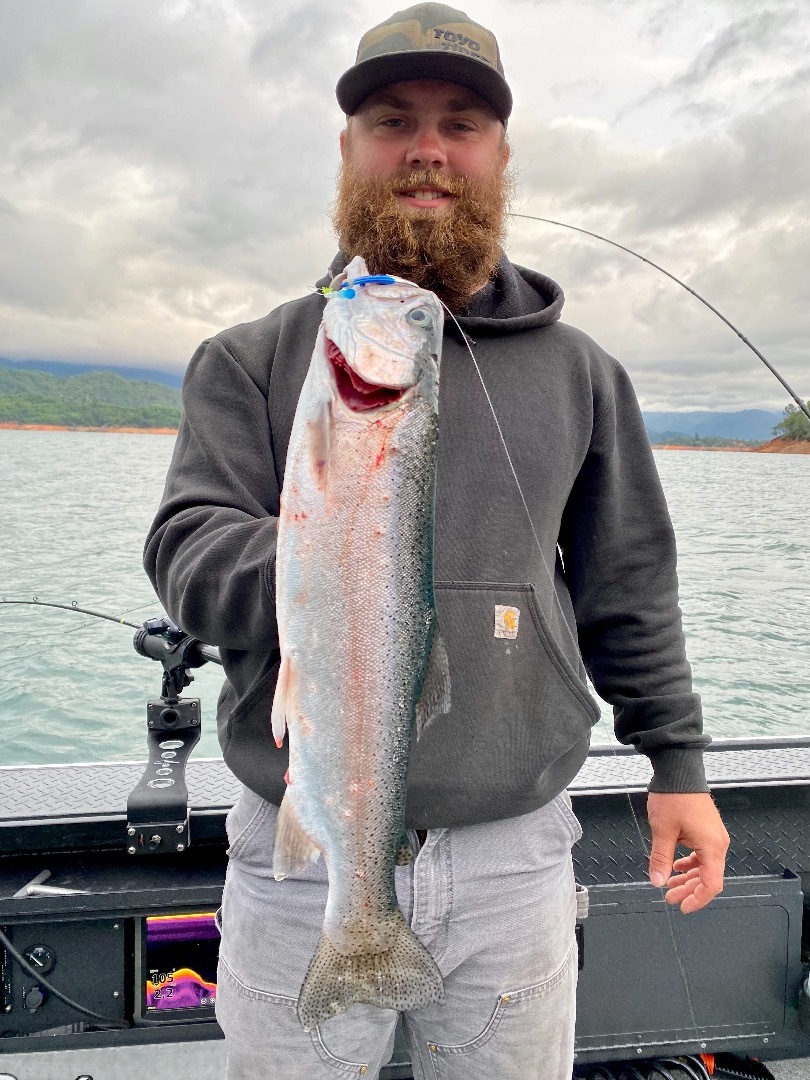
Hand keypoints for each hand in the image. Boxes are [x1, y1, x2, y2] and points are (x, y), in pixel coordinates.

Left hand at [646, 792, 728, 912]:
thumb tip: (657, 881)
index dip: (698, 899)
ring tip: (669, 884)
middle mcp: (717, 843)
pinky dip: (690, 863)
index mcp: (712, 846)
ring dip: (688, 877)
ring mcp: (713, 836)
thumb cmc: (674, 797)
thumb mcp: (663, 831)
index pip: (711, 884)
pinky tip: (676, 866)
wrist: (680, 771)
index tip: (682, 906)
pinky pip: (702, 853)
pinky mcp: (706, 829)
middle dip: (689, 890)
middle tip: (669, 897)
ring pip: (704, 866)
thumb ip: (661, 859)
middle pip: (708, 877)